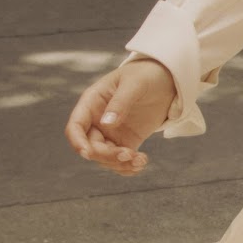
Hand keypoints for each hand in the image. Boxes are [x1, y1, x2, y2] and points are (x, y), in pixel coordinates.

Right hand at [66, 56, 177, 175]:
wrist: (166, 80)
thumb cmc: (146, 75)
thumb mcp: (134, 84)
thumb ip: (120, 102)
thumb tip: (106, 123)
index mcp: (92, 103)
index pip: (75, 126)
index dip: (77, 142)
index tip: (88, 153)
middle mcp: (97, 120)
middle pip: (91, 147)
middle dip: (106, 155)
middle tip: (129, 154)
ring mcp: (111, 133)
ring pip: (105, 158)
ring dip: (120, 164)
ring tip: (140, 160)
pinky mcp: (127, 141)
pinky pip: (121, 160)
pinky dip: (129, 167)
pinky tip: (142, 162)